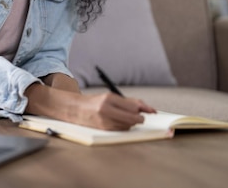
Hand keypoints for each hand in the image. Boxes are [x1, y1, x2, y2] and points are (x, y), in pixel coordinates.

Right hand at [24, 84, 155, 130]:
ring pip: (128, 125)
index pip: (133, 105)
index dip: (145, 109)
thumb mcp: (108, 97)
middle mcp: (106, 109)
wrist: (74, 109)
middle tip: (140, 117)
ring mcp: (104, 120)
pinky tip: (120, 123)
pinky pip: (121, 130)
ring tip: (126, 119)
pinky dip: (124, 127)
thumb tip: (144, 107)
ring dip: (131, 123)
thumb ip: (126, 102)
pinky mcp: (103, 128)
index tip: (152, 111)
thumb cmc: (93, 102)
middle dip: (139, 118)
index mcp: (108, 98)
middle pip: (133, 117)